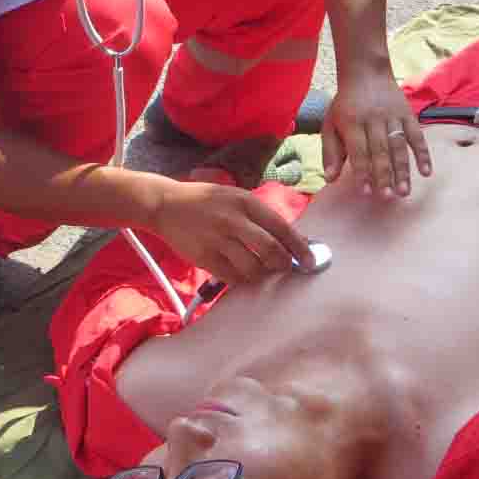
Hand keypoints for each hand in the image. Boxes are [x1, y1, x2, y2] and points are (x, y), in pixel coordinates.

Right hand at [151, 180, 314, 287]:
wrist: (167, 205)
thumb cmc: (207, 202)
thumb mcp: (236, 198)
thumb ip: (261, 216)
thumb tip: (293, 240)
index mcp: (246, 203)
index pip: (281, 228)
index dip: (300, 247)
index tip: (311, 260)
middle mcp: (234, 220)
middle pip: (271, 250)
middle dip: (285, 264)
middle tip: (286, 269)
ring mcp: (218, 239)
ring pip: (252, 268)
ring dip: (263, 275)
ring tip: (262, 272)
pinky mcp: (204, 257)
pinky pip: (232, 277)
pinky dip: (242, 280)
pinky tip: (243, 275)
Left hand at [321, 69, 432, 196]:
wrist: (365, 72)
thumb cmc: (345, 104)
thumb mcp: (330, 124)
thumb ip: (330, 152)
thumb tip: (330, 179)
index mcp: (351, 122)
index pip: (359, 151)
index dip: (363, 172)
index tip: (366, 192)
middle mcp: (373, 119)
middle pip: (380, 151)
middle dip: (384, 175)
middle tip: (387, 197)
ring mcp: (392, 116)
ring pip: (399, 146)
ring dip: (403, 170)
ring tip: (404, 191)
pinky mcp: (408, 114)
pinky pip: (417, 135)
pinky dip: (423, 153)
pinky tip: (426, 172)